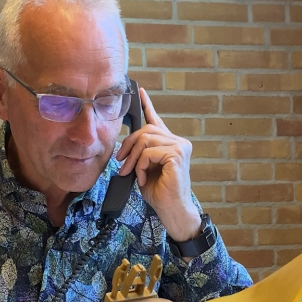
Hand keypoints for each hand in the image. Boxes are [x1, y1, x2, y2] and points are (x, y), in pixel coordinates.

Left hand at [116, 88, 200, 241]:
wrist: (171, 209)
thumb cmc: (159, 193)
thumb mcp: (143, 169)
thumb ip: (138, 154)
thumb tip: (124, 147)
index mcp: (169, 144)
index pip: (156, 120)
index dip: (147, 105)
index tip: (139, 92)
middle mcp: (177, 142)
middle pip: (145, 131)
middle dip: (128, 146)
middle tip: (121, 164)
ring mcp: (180, 146)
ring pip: (145, 140)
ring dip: (133, 159)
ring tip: (133, 173)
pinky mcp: (177, 154)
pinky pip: (149, 152)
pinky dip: (141, 166)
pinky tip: (144, 178)